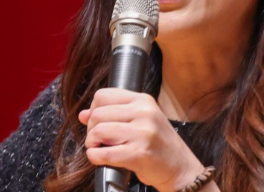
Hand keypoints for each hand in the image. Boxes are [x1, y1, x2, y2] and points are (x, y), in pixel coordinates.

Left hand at [80, 88, 206, 191]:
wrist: (181, 168)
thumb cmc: (158, 145)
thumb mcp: (140, 121)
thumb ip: (112, 114)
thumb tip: (83, 114)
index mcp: (143, 100)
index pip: (103, 95)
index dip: (94, 110)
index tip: (98, 122)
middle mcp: (144, 112)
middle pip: (98, 114)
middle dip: (92, 130)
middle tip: (98, 140)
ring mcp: (143, 132)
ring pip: (98, 131)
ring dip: (92, 143)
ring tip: (100, 148)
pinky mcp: (139, 153)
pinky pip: (104, 153)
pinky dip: (95, 157)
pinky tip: (100, 158)